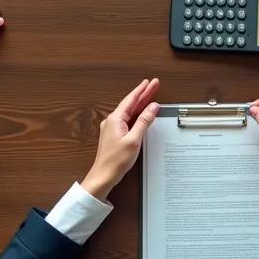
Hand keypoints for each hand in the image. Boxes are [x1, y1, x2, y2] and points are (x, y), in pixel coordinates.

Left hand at [81, 78, 160, 201]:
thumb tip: (153, 107)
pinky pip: (127, 119)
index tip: (150, 82)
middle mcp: (112, 121)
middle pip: (131, 104)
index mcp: (115, 119)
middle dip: (143, 94)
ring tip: (151, 95)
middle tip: (154, 85)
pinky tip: (141, 113)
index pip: (131, 100)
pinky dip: (136, 114)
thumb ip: (144, 121)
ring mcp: (112, 128)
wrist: (103, 175)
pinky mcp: (114, 135)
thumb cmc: (116, 161)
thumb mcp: (134, 139)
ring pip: (129, 112)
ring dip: (140, 104)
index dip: (142, 90)